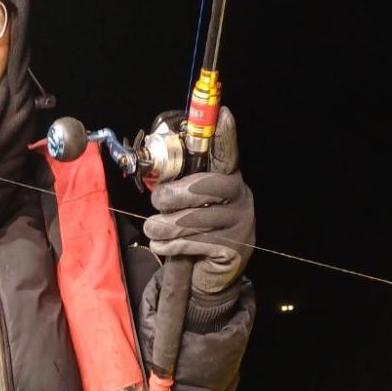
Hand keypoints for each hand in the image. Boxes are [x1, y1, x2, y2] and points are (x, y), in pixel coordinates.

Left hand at [143, 106, 254, 296]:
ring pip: (195, 219)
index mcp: (228, 179)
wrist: (207, 276)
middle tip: (157, 202)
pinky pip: (195, 242)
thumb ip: (178, 188)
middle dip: (174, 194)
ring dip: (165, 225)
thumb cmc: (193, 232)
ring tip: (151, 228)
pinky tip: (162, 245)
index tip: (223, 114)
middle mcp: (240, 197)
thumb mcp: (187, 206)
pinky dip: (171, 245)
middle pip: (206, 186)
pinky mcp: (232, 249)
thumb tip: (157, 182)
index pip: (227, 154)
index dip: (225, 136)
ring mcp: (240, 224)